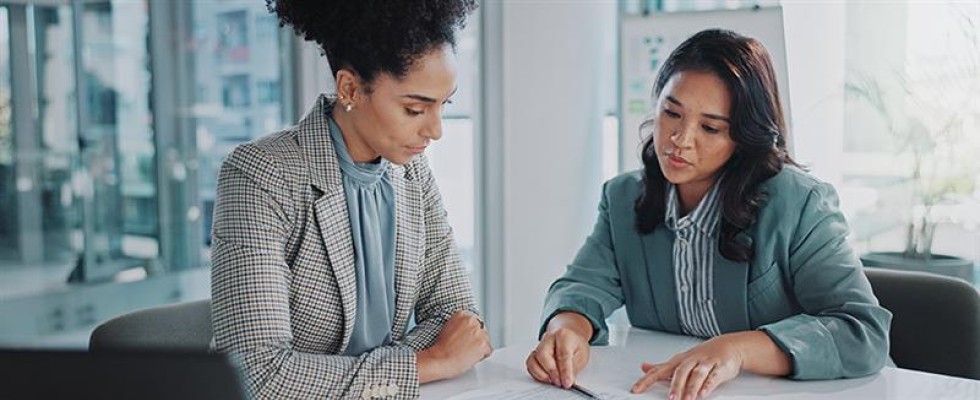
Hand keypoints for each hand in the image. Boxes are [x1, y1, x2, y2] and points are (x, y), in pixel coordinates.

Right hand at [417, 311, 491, 382]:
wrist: (439, 360)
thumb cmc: (441, 349)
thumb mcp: (448, 328)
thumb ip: (461, 326)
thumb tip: (469, 331)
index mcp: (462, 314)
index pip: (475, 322)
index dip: (470, 334)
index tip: (465, 339)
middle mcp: (472, 320)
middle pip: (482, 331)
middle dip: (476, 340)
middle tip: (464, 348)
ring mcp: (478, 332)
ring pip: (486, 341)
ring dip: (479, 348)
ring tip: (465, 353)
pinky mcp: (483, 344)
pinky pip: (488, 351)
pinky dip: (481, 356)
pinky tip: (469, 357)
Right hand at [525, 312, 591, 388]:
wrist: (571, 340)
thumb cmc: (576, 347)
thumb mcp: (582, 357)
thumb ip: (573, 369)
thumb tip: (566, 380)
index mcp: (563, 335)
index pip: (562, 353)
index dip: (564, 370)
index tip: (567, 383)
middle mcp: (548, 339)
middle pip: (543, 354)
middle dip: (551, 372)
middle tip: (559, 382)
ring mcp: (539, 346)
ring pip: (533, 360)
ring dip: (542, 374)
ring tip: (552, 381)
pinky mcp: (534, 354)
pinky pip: (530, 365)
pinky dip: (536, 374)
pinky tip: (546, 378)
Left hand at [630, 333, 744, 399]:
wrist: (727, 345)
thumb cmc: (701, 355)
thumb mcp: (678, 361)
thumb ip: (661, 367)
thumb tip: (643, 367)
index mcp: (678, 361)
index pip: (658, 371)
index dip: (646, 380)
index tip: (636, 389)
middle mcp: (690, 361)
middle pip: (680, 372)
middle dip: (675, 386)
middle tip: (671, 399)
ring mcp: (705, 363)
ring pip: (697, 374)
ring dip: (691, 387)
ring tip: (687, 399)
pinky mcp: (719, 367)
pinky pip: (713, 376)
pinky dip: (708, 385)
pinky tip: (704, 393)